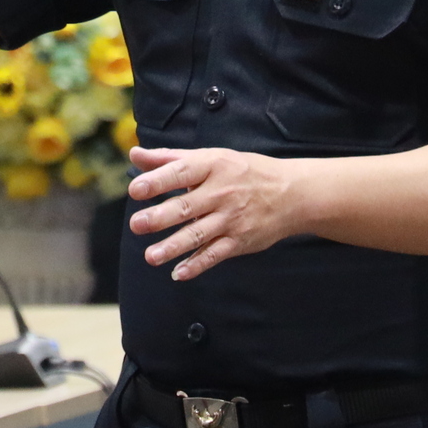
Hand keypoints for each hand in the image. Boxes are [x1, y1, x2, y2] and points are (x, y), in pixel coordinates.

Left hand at [127, 145, 298, 280]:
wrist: (292, 194)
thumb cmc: (244, 172)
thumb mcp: (211, 158)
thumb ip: (170, 159)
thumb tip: (134, 154)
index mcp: (213, 166)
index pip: (181, 172)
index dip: (158, 181)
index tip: (135, 189)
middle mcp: (221, 192)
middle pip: (187, 206)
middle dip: (161, 217)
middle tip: (137, 224)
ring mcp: (231, 219)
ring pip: (199, 234)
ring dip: (173, 246)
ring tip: (150, 256)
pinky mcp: (239, 241)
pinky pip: (215, 254)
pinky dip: (197, 265)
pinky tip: (178, 273)